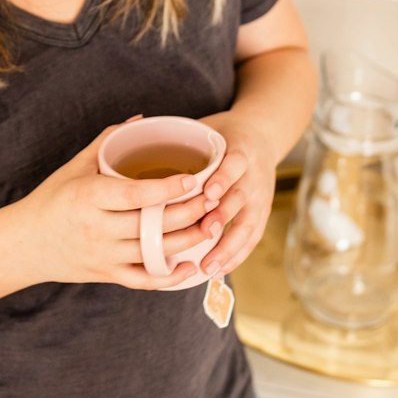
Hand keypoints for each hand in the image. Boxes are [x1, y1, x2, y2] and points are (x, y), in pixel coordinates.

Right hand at [13, 119, 213, 290]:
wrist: (25, 244)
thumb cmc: (52, 199)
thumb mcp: (74, 167)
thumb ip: (107, 141)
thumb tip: (141, 120)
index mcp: (88, 197)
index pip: (134, 195)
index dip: (166, 189)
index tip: (193, 180)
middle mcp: (96, 228)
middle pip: (150, 225)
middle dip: (187, 214)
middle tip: (213, 200)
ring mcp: (102, 255)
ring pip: (153, 252)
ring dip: (186, 241)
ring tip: (211, 226)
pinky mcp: (106, 275)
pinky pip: (143, 279)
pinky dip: (168, 275)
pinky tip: (190, 264)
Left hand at [192, 111, 277, 279]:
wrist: (261, 135)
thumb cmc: (225, 134)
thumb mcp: (210, 127)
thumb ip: (183, 139)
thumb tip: (135, 140)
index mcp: (242, 150)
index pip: (234, 164)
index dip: (223, 179)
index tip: (208, 193)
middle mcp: (254, 175)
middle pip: (241, 198)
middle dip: (223, 218)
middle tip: (205, 233)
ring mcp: (261, 196)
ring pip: (249, 225)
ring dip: (229, 247)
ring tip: (207, 266)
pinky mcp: (262, 213)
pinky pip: (252, 238)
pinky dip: (236, 256)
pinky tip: (219, 270)